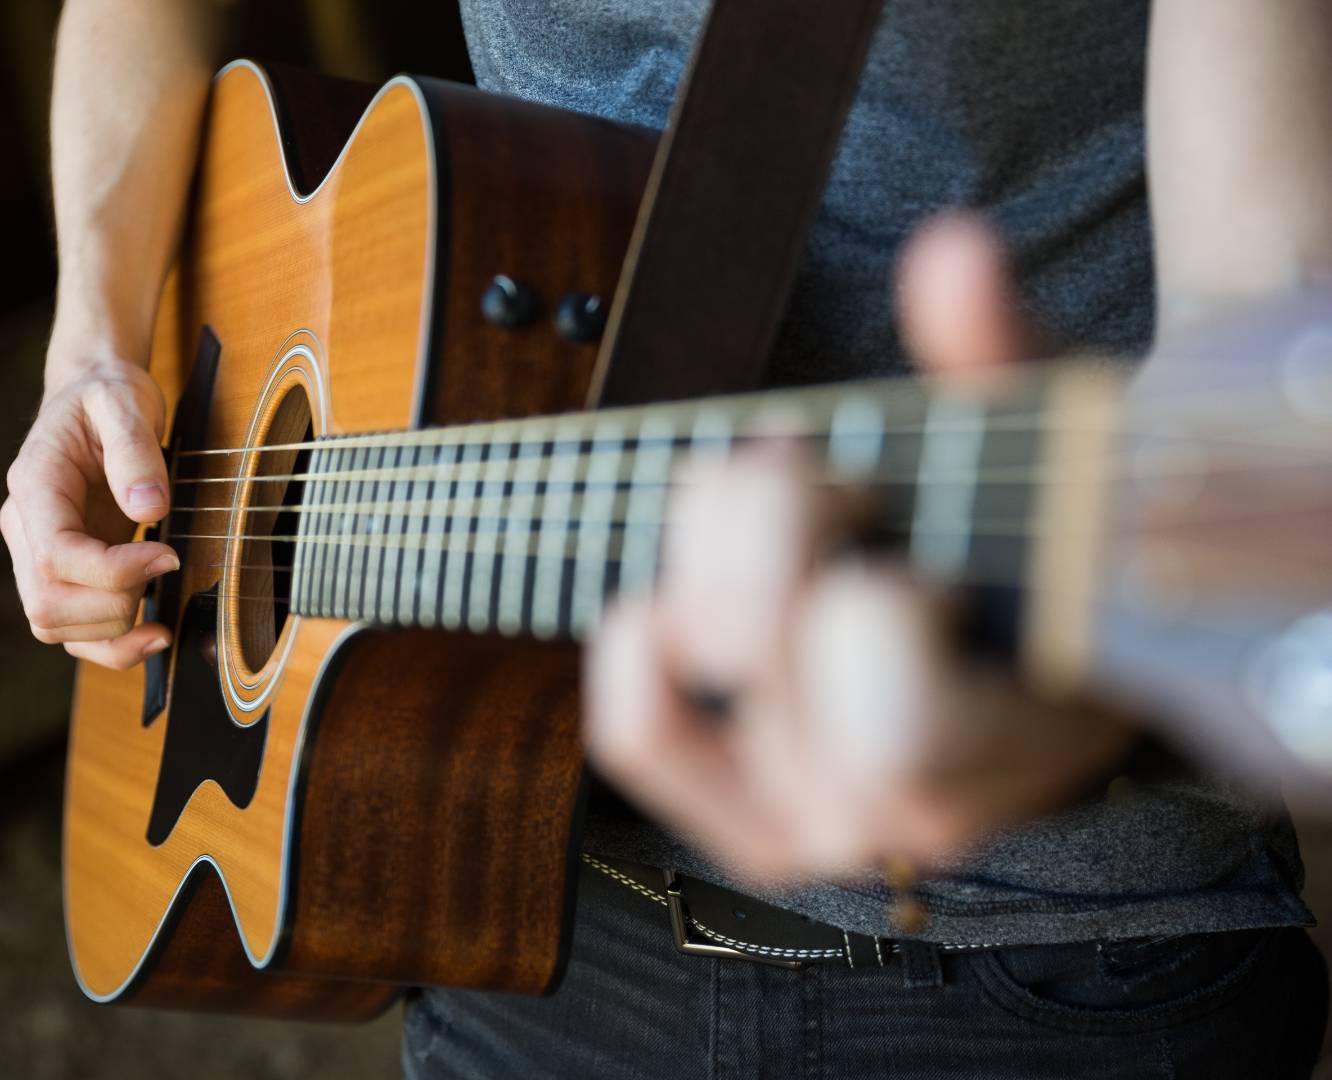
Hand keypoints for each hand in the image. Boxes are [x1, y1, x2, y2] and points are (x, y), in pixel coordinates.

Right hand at [0, 346, 178, 669]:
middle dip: (115, 606)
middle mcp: (25, 529)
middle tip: (166, 567)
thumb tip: (148, 509)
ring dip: (113, 632)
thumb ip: (134, 450)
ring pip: (54, 627)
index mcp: (34, 487)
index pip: (54, 557)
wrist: (93, 396)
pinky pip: (72, 631)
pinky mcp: (64, 573)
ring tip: (161, 605)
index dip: (113, 572)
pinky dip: (111, 646)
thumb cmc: (107, 396)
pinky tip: (153, 634)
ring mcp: (38, 556)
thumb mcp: (124, 402)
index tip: (166, 554)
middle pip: (47, 605)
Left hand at [583, 214, 1132, 884]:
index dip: (869, 599)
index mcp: (1021, 735)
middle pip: (756, 635)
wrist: (1030, 648)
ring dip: (714, 539)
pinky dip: (632, 645)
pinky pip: (641, 731)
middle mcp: (915, 806)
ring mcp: (823, 817)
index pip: (893, 712)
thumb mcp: (1052, 440)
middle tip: (830, 475)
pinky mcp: (752, 812)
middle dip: (777, 513)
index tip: (898, 527)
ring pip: (694, 646)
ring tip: (775, 506)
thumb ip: (1003, 353)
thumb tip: (951, 256)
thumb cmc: (1048, 538)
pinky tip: (667, 594)